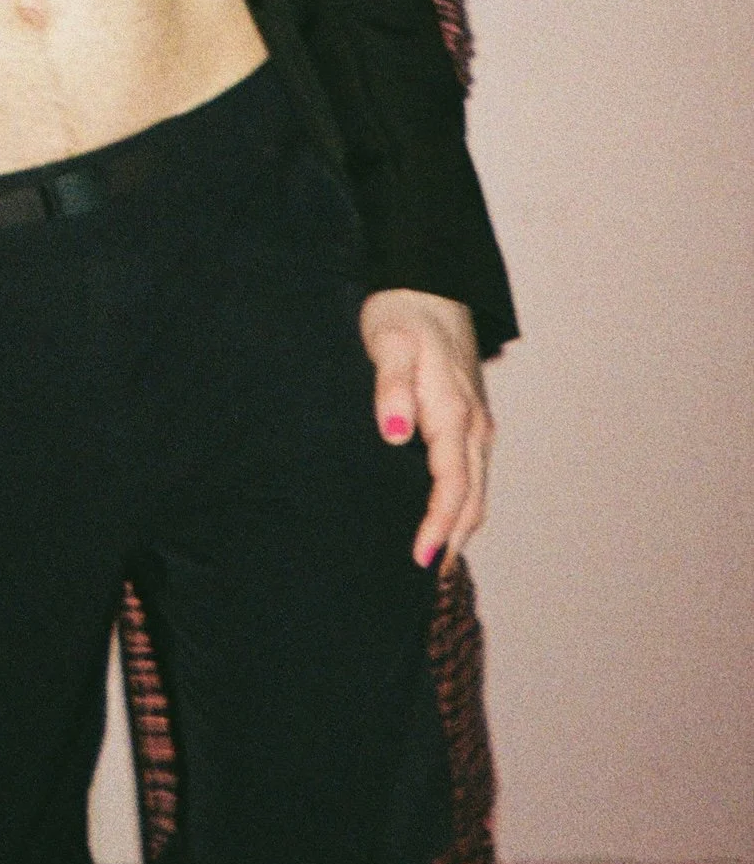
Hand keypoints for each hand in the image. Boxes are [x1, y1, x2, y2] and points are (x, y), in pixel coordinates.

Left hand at [361, 287, 492, 569]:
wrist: (428, 283)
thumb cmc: (402, 312)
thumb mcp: (388, 341)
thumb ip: (390, 386)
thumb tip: (396, 433)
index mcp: (454, 411)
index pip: (452, 484)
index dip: (439, 525)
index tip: (419, 557)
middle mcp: (474, 424)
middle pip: (472, 498)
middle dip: (452, 540)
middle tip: (424, 580)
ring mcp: (476, 423)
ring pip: (476, 489)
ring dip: (460, 527)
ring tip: (432, 562)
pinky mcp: (470, 419)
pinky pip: (472, 473)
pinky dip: (462, 504)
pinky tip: (442, 518)